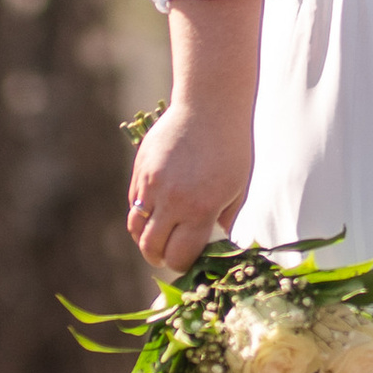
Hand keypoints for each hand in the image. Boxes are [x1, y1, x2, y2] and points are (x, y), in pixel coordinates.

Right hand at [128, 99, 253, 277]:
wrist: (210, 106)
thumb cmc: (231, 148)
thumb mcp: (238, 190)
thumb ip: (223, 222)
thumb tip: (214, 246)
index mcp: (199, 210)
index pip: (178, 257)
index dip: (181, 265)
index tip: (187, 262)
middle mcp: (171, 200)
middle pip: (151, 247)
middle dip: (159, 257)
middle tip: (168, 255)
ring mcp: (152, 184)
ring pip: (135, 227)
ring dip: (144, 237)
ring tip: (158, 236)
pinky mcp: (140, 169)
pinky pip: (133, 202)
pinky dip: (141, 212)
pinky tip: (157, 209)